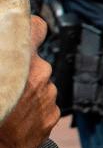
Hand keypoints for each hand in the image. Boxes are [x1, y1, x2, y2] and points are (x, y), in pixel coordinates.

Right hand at [0, 17, 59, 147]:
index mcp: (22, 62)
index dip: (31, 28)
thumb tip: (7, 61)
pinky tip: (16, 119)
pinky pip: (44, 105)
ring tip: (8, 107)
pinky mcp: (52, 115)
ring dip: (27, 92)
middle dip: (22, 70)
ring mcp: (49, 96)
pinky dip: (32, 110)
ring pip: (40, 85)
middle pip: (35, 63)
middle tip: (6, 84)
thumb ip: (4, 63)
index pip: (35, 29)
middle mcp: (41, 74)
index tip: (27, 29)